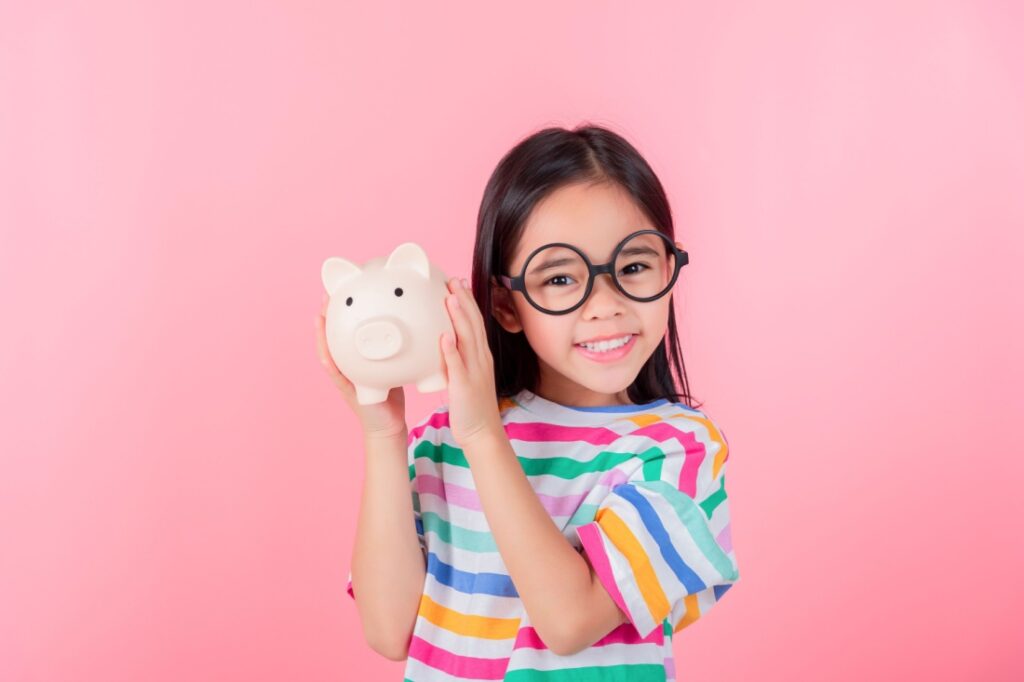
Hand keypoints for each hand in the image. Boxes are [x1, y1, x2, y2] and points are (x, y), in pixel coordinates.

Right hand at [314, 292, 407, 439]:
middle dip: (331, 314)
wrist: (389, 423)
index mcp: (360, 355)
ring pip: (330, 349)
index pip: (351, 328)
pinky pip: (336, 373)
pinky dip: (329, 359)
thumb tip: (415, 321)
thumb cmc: (394, 392)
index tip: (345, 287)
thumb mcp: (398, 363)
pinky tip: (325, 349)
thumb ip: (401, 345)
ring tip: (320, 313)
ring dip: (323, 332)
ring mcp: (345, 375)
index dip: (347, 309)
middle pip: (336, 334)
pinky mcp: (348, 389)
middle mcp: (349, 362)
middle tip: (328, 292)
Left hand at [439, 277, 503, 447]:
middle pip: (473, 324)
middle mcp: (480, 359)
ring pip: (468, 339)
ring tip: (450, 298)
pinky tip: (444, 337)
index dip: (467, 301)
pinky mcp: (464, 386)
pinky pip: (457, 366)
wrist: (482, 432)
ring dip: (459, 318)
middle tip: (453, 280)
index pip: (475, 322)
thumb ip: (456, 356)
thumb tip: (443, 339)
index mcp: (480, 355)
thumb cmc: (470, 404)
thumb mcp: (465, 374)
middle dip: (464, 300)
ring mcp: (474, 372)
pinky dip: (451, 351)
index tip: (457, 283)